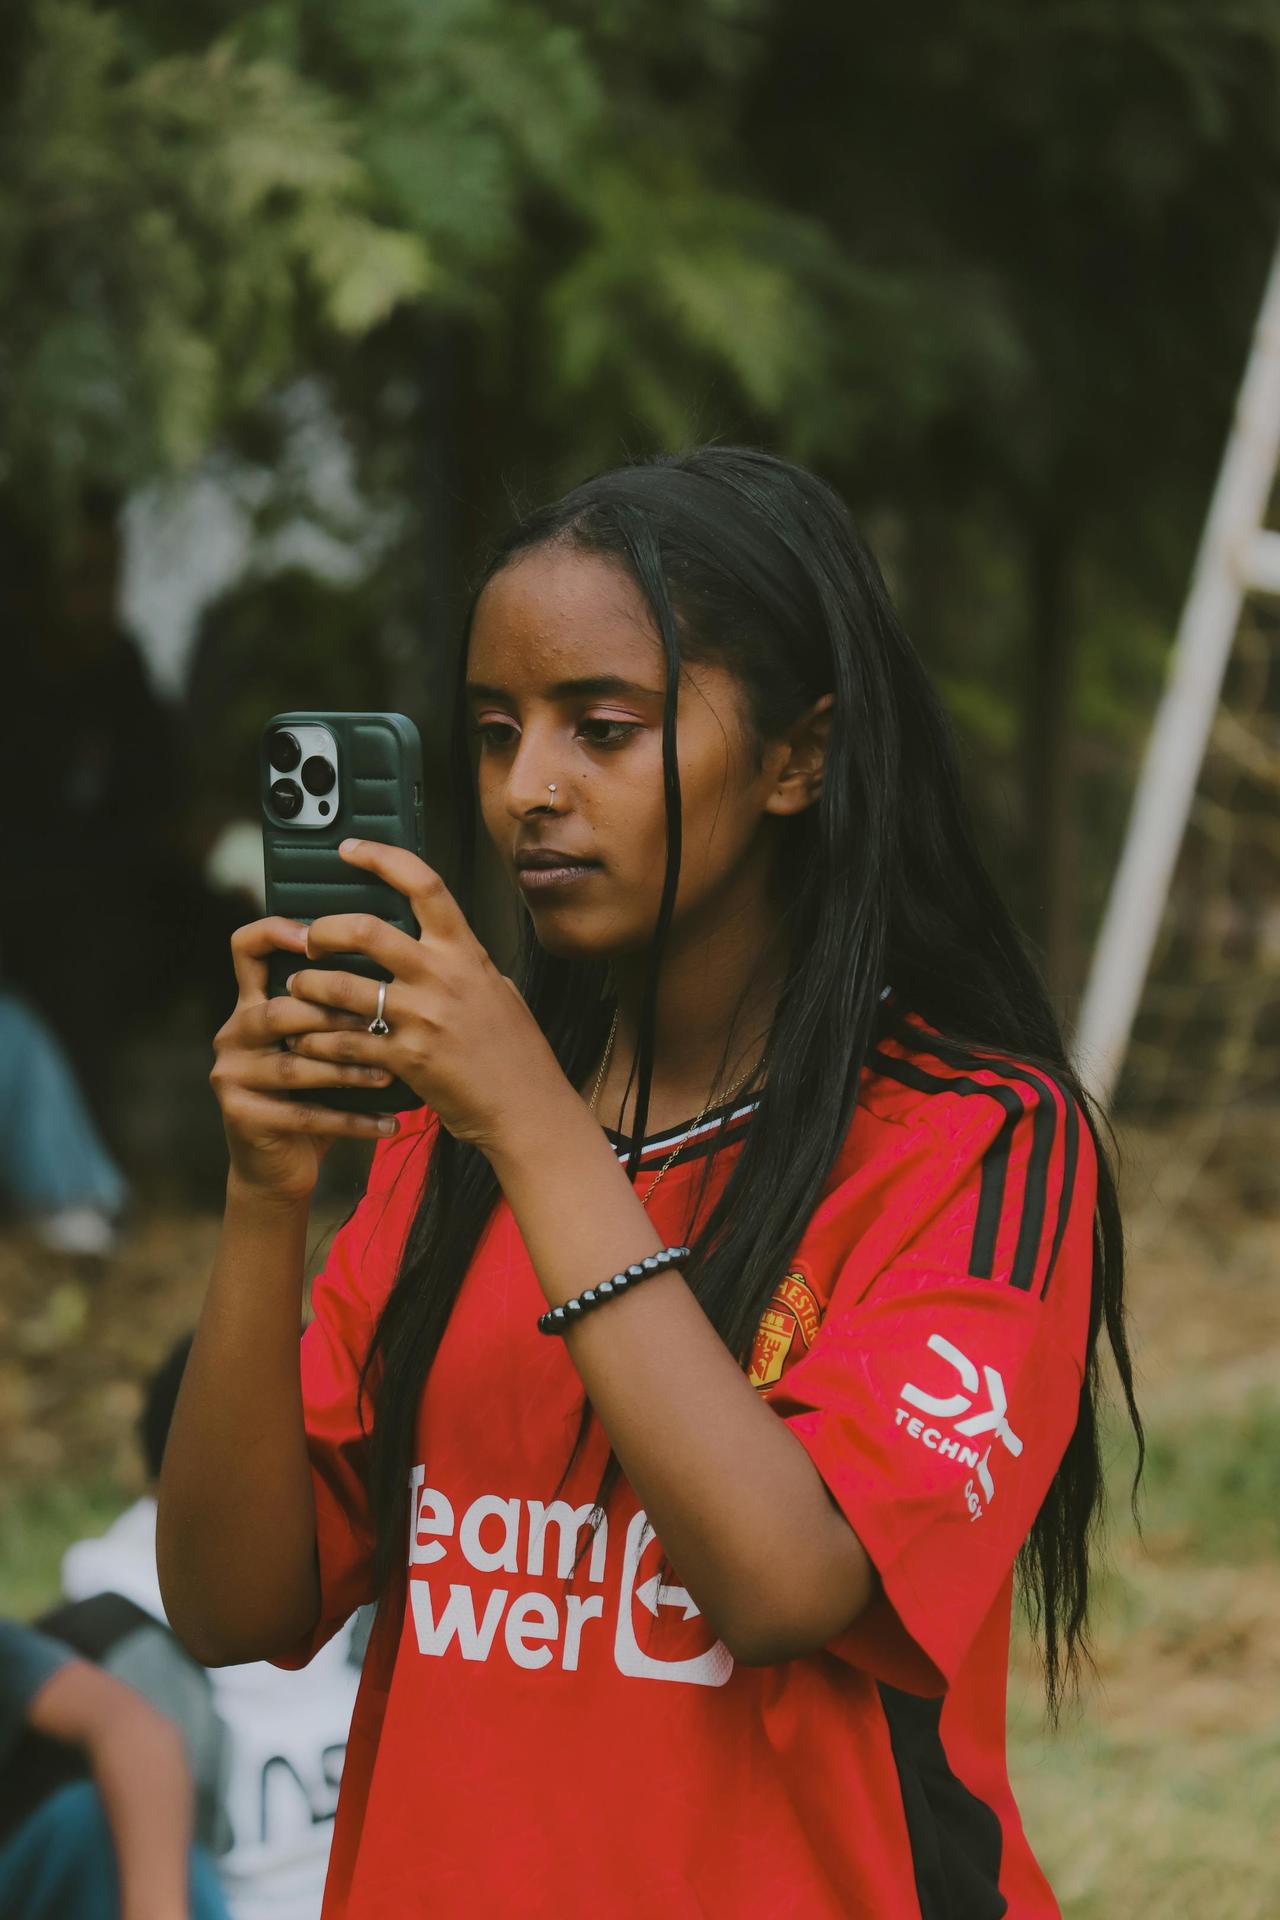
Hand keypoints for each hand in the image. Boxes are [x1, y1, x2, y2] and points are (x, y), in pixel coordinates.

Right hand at [211, 916, 400, 1204]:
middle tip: (382, 1022)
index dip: (275, 932)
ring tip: (390, 1074)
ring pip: (295, 1064)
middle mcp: (234, 1033)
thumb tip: (395, 970)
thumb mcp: (319, 1045)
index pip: (246, 949)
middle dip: (334, 1016)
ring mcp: (232, 1075)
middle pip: (280, 1010)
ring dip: (348, 1069)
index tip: (316, 934)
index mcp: (251, 1005)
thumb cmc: (312, 1095)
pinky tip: (388, 1123)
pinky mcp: (242, 1116)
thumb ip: (335, 1009)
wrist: (278, 1167)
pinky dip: (352, 1119)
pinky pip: (304, 1113)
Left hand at [283, 839, 563, 1153]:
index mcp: (465, 952)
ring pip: (341, 987)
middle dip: (323, 930)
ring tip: (297, 991)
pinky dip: (316, 1040)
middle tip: (309, 939)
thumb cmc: (514, 1053)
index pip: (423, 885)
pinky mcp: (405, 1059)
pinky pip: (344, 1041)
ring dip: (307, 987)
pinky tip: (307, 1041)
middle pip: (365, 930)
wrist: (527, 1109)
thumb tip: (437, 939)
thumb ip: (462, 962)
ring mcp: (423, 1018)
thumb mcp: (496, 990)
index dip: (381, 858)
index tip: (348, 849)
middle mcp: (442, 976)